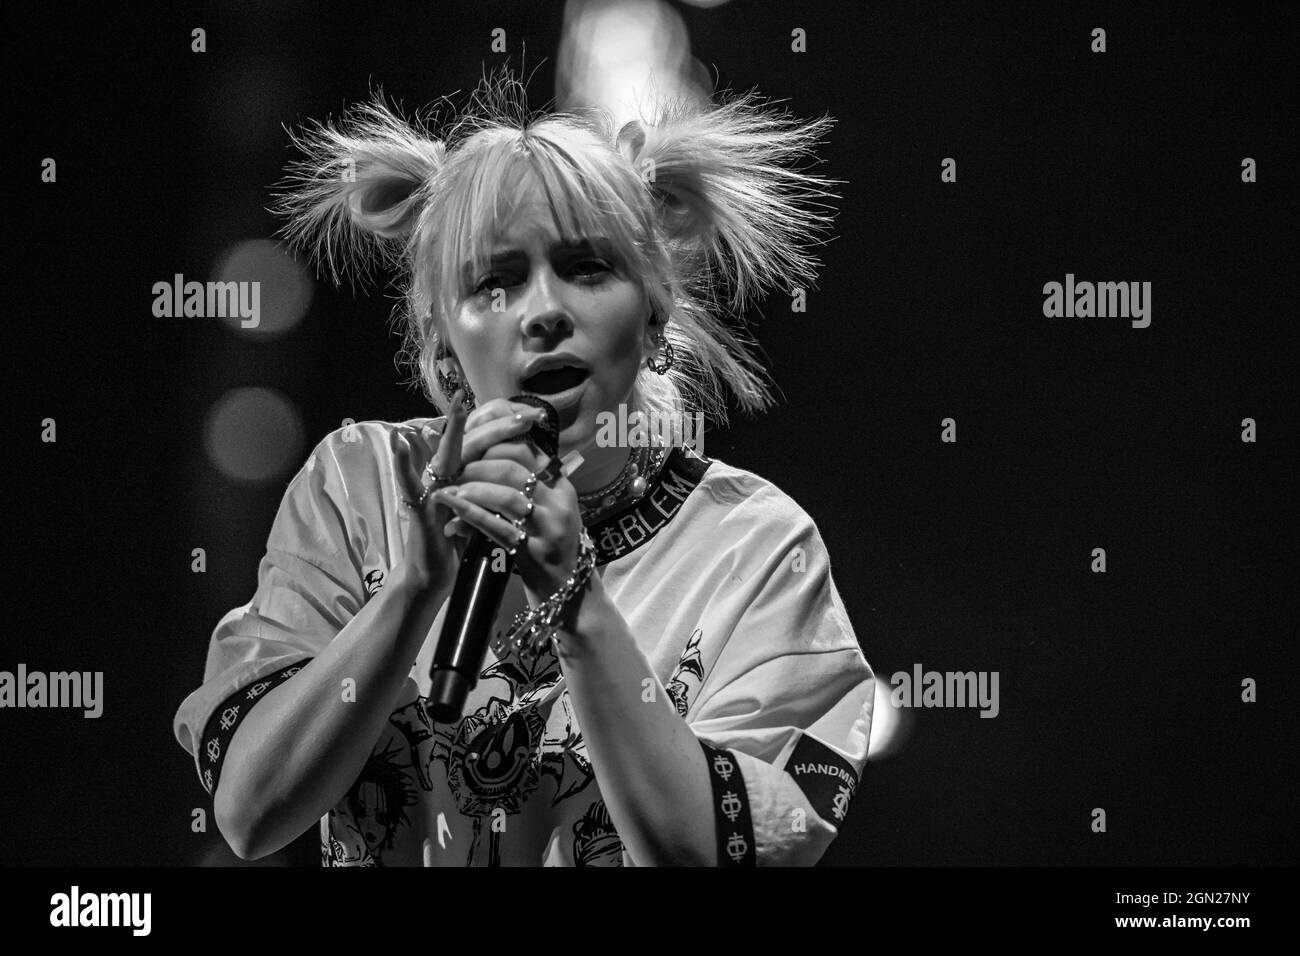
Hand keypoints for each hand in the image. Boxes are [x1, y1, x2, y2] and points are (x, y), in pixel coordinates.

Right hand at [391, 390, 550, 597]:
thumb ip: (492, 484)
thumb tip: (523, 466)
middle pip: (474, 441)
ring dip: (452, 429)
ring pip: (444, 453)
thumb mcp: (483, 506)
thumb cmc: (460, 539)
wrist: (435, 572)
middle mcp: (447, 474)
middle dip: (500, 425)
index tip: (536, 414)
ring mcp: (432, 487)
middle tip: (528, 413)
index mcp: (465, 472)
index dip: (509, 425)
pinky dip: (402, 464)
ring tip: (460, 404)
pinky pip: (408, 483)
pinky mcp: (419, 506)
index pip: (488, 441)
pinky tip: (400, 442)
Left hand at [428, 396, 584, 598]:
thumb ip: (528, 486)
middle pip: (513, 470)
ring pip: (506, 497)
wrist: (565, 593)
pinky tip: (452, 518)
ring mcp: (549, 528)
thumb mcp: (549, 512)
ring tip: (451, 493)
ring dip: (473, 491)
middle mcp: (559, 503)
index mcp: (562, 488)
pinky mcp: (534, 551)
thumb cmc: (550, 548)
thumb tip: (491, 457)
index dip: (494, 448)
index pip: (527, 452)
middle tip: (455, 471)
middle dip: (478, 468)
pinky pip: (497, 528)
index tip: (472, 453)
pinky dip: (472, 519)